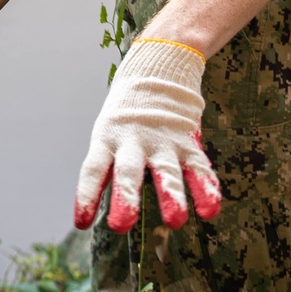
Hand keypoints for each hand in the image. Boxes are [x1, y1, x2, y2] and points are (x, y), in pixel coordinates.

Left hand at [74, 38, 221, 233]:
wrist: (161, 66)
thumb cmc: (128, 112)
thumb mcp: (109, 132)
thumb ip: (107, 167)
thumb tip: (91, 212)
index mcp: (108, 138)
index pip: (93, 169)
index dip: (87, 195)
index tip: (81, 222)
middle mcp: (133, 140)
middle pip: (127, 171)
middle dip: (125, 198)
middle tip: (121, 226)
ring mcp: (163, 140)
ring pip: (166, 171)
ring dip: (171, 196)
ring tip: (176, 221)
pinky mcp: (187, 141)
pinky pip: (197, 168)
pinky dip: (205, 189)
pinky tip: (210, 210)